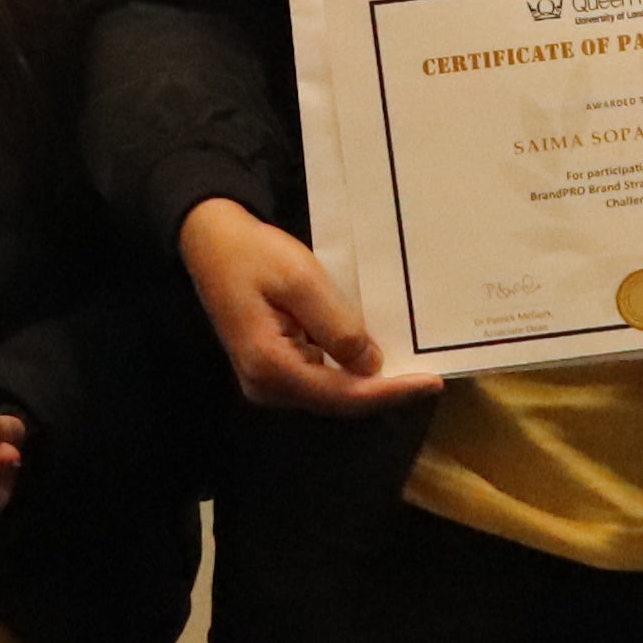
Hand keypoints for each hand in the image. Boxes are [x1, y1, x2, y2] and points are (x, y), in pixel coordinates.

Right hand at [177, 200, 440, 416]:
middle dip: (383, 391)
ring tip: (411, 368)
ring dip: (368, 383)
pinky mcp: (272, 370)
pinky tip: (374, 355)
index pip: (344, 394)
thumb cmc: (254, 254)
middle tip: (430, 376)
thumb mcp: (301, 280)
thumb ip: (336, 326)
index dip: (391, 392)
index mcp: (271, 367)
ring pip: (331, 392)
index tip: (432, 382)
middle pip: (338, 400)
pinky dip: (349, 370)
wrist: (210, 241)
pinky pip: (319, 378)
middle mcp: (266, 386)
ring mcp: (267, 381)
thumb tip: (371, 366)